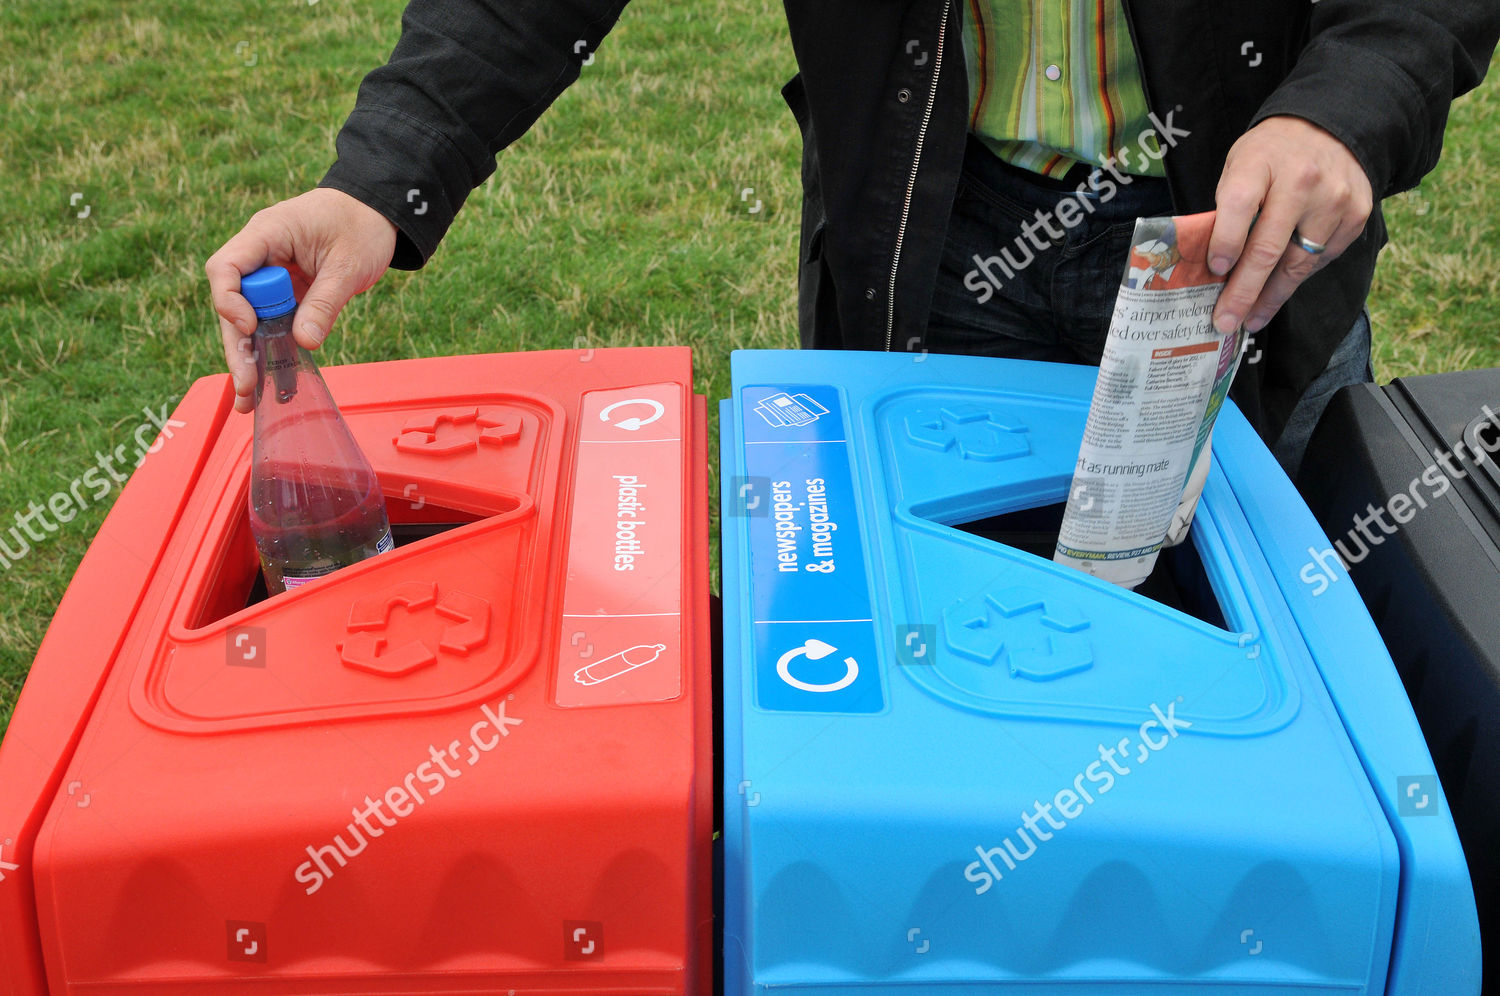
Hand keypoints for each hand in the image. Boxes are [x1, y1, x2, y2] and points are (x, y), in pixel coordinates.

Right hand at [205, 188, 397, 412]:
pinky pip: (271, 323)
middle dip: (237, 346)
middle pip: (233, 304)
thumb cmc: (362, 226)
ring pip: (248, 319)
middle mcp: (259, 255)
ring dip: (249, 357)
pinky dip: (271, 351)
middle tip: (246, 385)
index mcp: (267, 233)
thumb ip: (325, 301)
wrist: (376, 212)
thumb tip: (304, 343)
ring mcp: (270, 275)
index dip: (230, 301)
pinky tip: (269, 385)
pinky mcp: (285, 293)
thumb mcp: (349, 265)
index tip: (250, 328)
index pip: (227, 268)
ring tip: (248, 400)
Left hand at [1208, 116, 1371, 334]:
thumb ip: (1228, 208)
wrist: (1330, 127)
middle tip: (1226, 321)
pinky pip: (1322, 259)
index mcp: (1261, 162)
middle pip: (1269, 247)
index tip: (1214, 272)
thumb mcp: (1239, 165)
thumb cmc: (1271, 155)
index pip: (1239, 207)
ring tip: (1250, 319)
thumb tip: (1215, 267)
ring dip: (1271, 297)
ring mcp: (1334, 199)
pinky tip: (1279, 291)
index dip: (1225, 243)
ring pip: (1298, 263)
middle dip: (1244, 292)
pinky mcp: (1356, 215)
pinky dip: (1298, 278)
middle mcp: (1301, 181)